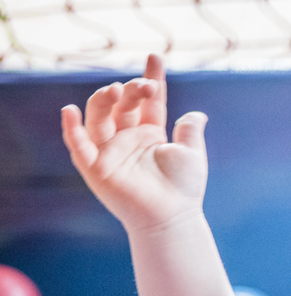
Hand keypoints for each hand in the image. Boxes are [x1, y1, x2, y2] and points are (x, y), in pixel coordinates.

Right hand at [61, 54, 207, 232]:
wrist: (172, 218)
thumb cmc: (183, 189)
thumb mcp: (192, 154)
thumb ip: (191, 131)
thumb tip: (197, 113)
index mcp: (148, 133)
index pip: (146, 101)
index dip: (150, 79)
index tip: (155, 58)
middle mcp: (126, 139)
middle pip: (122, 105)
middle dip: (130, 91)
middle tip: (144, 86)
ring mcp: (109, 151)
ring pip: (98, 118)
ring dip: (103, 101)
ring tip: (114, 90)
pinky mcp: (96, 168)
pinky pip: (79, 146)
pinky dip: (72, 130)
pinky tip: (69, 110)